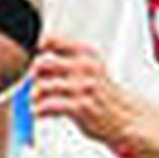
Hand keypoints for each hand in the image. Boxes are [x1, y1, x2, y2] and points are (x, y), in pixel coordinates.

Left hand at [29, 37, 142, 155]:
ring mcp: (83, 87)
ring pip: (43, 86)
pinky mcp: (81, 107)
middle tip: (34, 82)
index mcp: (86, 52)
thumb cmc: (103, 91)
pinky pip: (50, 105)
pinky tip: (39, 112)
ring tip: (35, 100)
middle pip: (42, 64)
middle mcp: (85, 67)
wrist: (124, 116)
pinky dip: (39, 109)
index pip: (52, 41)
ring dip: (34, 95)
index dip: (38, 49)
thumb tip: (39, 45)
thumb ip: (68, 55)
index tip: (35, 58)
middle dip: (33, 75)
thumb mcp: (90, 65)